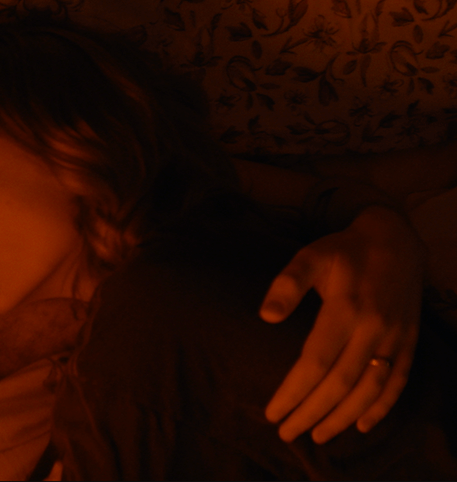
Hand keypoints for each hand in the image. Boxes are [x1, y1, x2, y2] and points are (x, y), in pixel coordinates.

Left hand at [259, 206, 424, 443]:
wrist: (396, 239)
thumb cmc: (343, 250)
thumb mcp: (310, 255)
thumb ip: (287, 284)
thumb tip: (266, 317)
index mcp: (346, 309)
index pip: (316, 362)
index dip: (293, 391)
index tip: (272, 412)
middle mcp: (374, 329)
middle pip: (340, 383)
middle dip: (311, 412)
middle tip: (286, 433)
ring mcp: (396, 338)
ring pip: (370, 390)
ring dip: (342, 417)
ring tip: (316, 436)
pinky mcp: (409, 343)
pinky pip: (397, 383)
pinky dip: (381, 408)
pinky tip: (360, 425)